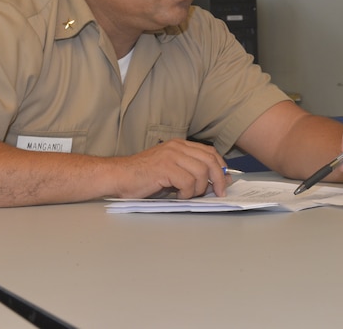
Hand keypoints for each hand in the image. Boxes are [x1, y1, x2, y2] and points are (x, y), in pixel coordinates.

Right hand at [115, 139, 233, 198]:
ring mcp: (171, 156)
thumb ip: (191, 172)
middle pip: (209, 160)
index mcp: (179, 145)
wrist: (117, 176)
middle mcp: (177, 147)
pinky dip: (186, 192)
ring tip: (187, 195)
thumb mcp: (170, 171)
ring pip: (201, 172)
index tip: (224, 181)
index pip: (209, 152)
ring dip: (198, 189)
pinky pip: (187, 181)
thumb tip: (217, 181)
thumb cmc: (142, 177)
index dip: (220, 167)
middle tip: (218, 193)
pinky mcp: (164, 167)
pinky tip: (177, 196)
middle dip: (218, 179)